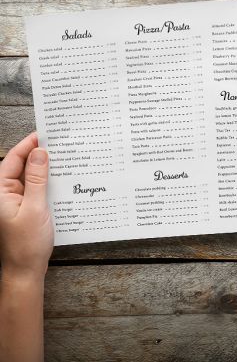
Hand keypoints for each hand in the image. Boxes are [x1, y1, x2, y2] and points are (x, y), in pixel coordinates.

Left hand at [0, 132, 53, 279]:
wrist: (26, 270)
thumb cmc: (27, 243)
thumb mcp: (35, 207)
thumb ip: (37, 178)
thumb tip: (40, 153)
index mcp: (0, 190)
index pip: (13, 158)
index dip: (29, 145)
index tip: (45, 134)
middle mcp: (6, 192)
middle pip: (22, 165)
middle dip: (39, 154)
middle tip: (59, 145)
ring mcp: (16, 199)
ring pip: (31, 176)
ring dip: (45, 169)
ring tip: (63, 160)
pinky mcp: (26, 206)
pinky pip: (36, 188)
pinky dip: (47, 182)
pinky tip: (60, 179)